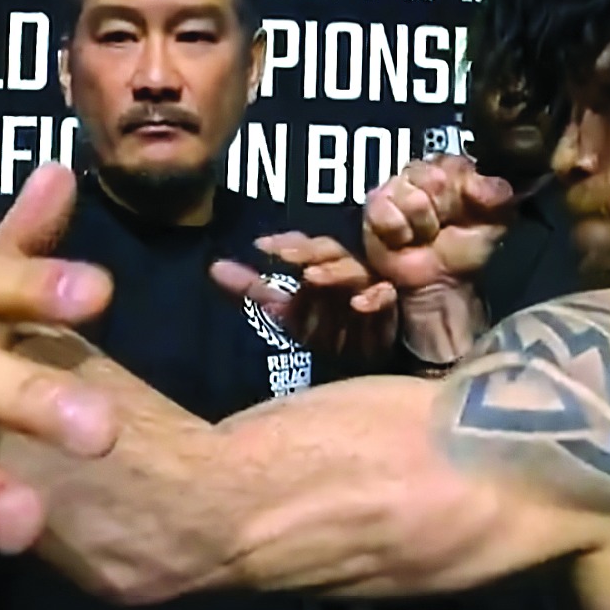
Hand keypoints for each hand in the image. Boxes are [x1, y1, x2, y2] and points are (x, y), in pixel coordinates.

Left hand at [211, 233, 397, 363]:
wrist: (375, 366)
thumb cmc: (332, 332)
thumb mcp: (288, 313)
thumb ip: (254, 291)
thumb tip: (214, 267)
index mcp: (323, 266)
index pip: (305, 246)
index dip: (286, 243)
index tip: (260, 247)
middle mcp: (349, 270)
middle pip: (330, 252)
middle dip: (307, 252)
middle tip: (284, 257)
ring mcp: (373, 287)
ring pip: (355, 272)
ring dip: (334, 273)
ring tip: (312, 276)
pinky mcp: (395, 311)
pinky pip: (388, 300)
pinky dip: (375, 299)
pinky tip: (358, 304)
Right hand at [364, 156, 516, 363]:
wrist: (440, 282)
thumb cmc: (465, 248)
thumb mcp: (496, 220)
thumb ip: (498, 194)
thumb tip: (484, 185)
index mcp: (450, 169)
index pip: (452, 162)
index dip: (459, 187)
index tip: (464, 208)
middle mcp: (419, 174)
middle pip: (428, 175)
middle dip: (441, 206)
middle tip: (443, 225)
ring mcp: (393, 190)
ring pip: (408, 195)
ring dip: (421, 223)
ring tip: (424, 235)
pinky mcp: (371, 211)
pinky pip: (384, 212)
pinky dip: (398, 231)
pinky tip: (404, 240)